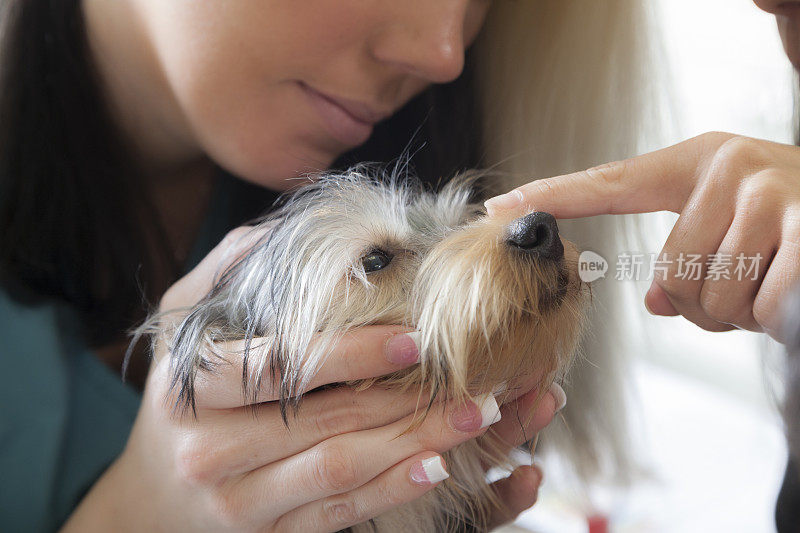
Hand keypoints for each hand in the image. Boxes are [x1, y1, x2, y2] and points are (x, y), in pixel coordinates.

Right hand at [63, 227, 558, 531]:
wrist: (154, 493)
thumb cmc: (180, 396)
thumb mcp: (183, 323)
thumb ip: (226, 269)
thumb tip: (281, 225)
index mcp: (193, 388)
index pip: (277, 369)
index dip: (349, 353)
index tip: (414, 338)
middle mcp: (210, 450)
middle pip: (321, 423)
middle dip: (403, 401)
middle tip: (475, 380)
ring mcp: (238, 501)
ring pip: (338, 471)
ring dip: (414, 445)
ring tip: (475, 418)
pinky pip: (336, 516)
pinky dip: (390, 492)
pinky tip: (436, 467)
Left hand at [485, 132, 799, 341]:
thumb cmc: (796, 227)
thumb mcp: (736, 228)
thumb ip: (688, 257)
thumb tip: (661, 303)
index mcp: (699, 162)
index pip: (609, 182)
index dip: (550, 196)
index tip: (496, 208)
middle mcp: (729, 167)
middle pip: (670, 274)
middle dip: (705, 302)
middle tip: (748, 281)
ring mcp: (769, 194)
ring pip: (709, 299)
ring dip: (741, 312)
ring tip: (775, 280)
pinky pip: (758, 308)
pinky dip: (775, 318)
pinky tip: (794, 287)